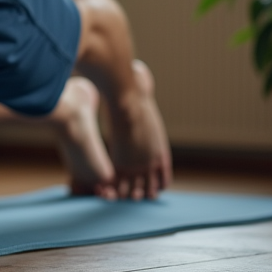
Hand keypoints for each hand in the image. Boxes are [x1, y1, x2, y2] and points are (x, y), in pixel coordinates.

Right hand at [106, 65, 172, 200]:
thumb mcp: (144, 97)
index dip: (158, 182)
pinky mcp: (120, 164)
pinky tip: (108, 195)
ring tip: (124, 200)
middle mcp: (151, 161)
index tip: (154, 189)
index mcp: (160, 150)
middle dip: (144, 191)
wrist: (127, 101)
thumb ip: (144, 90)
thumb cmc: (135, 95)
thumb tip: (140, 71)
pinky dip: (113, 190)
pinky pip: (118, 184)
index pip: (163, 175)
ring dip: (129, 194)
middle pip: (150, 185)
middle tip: (140, 198)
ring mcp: (137, 164)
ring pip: (134, 189)